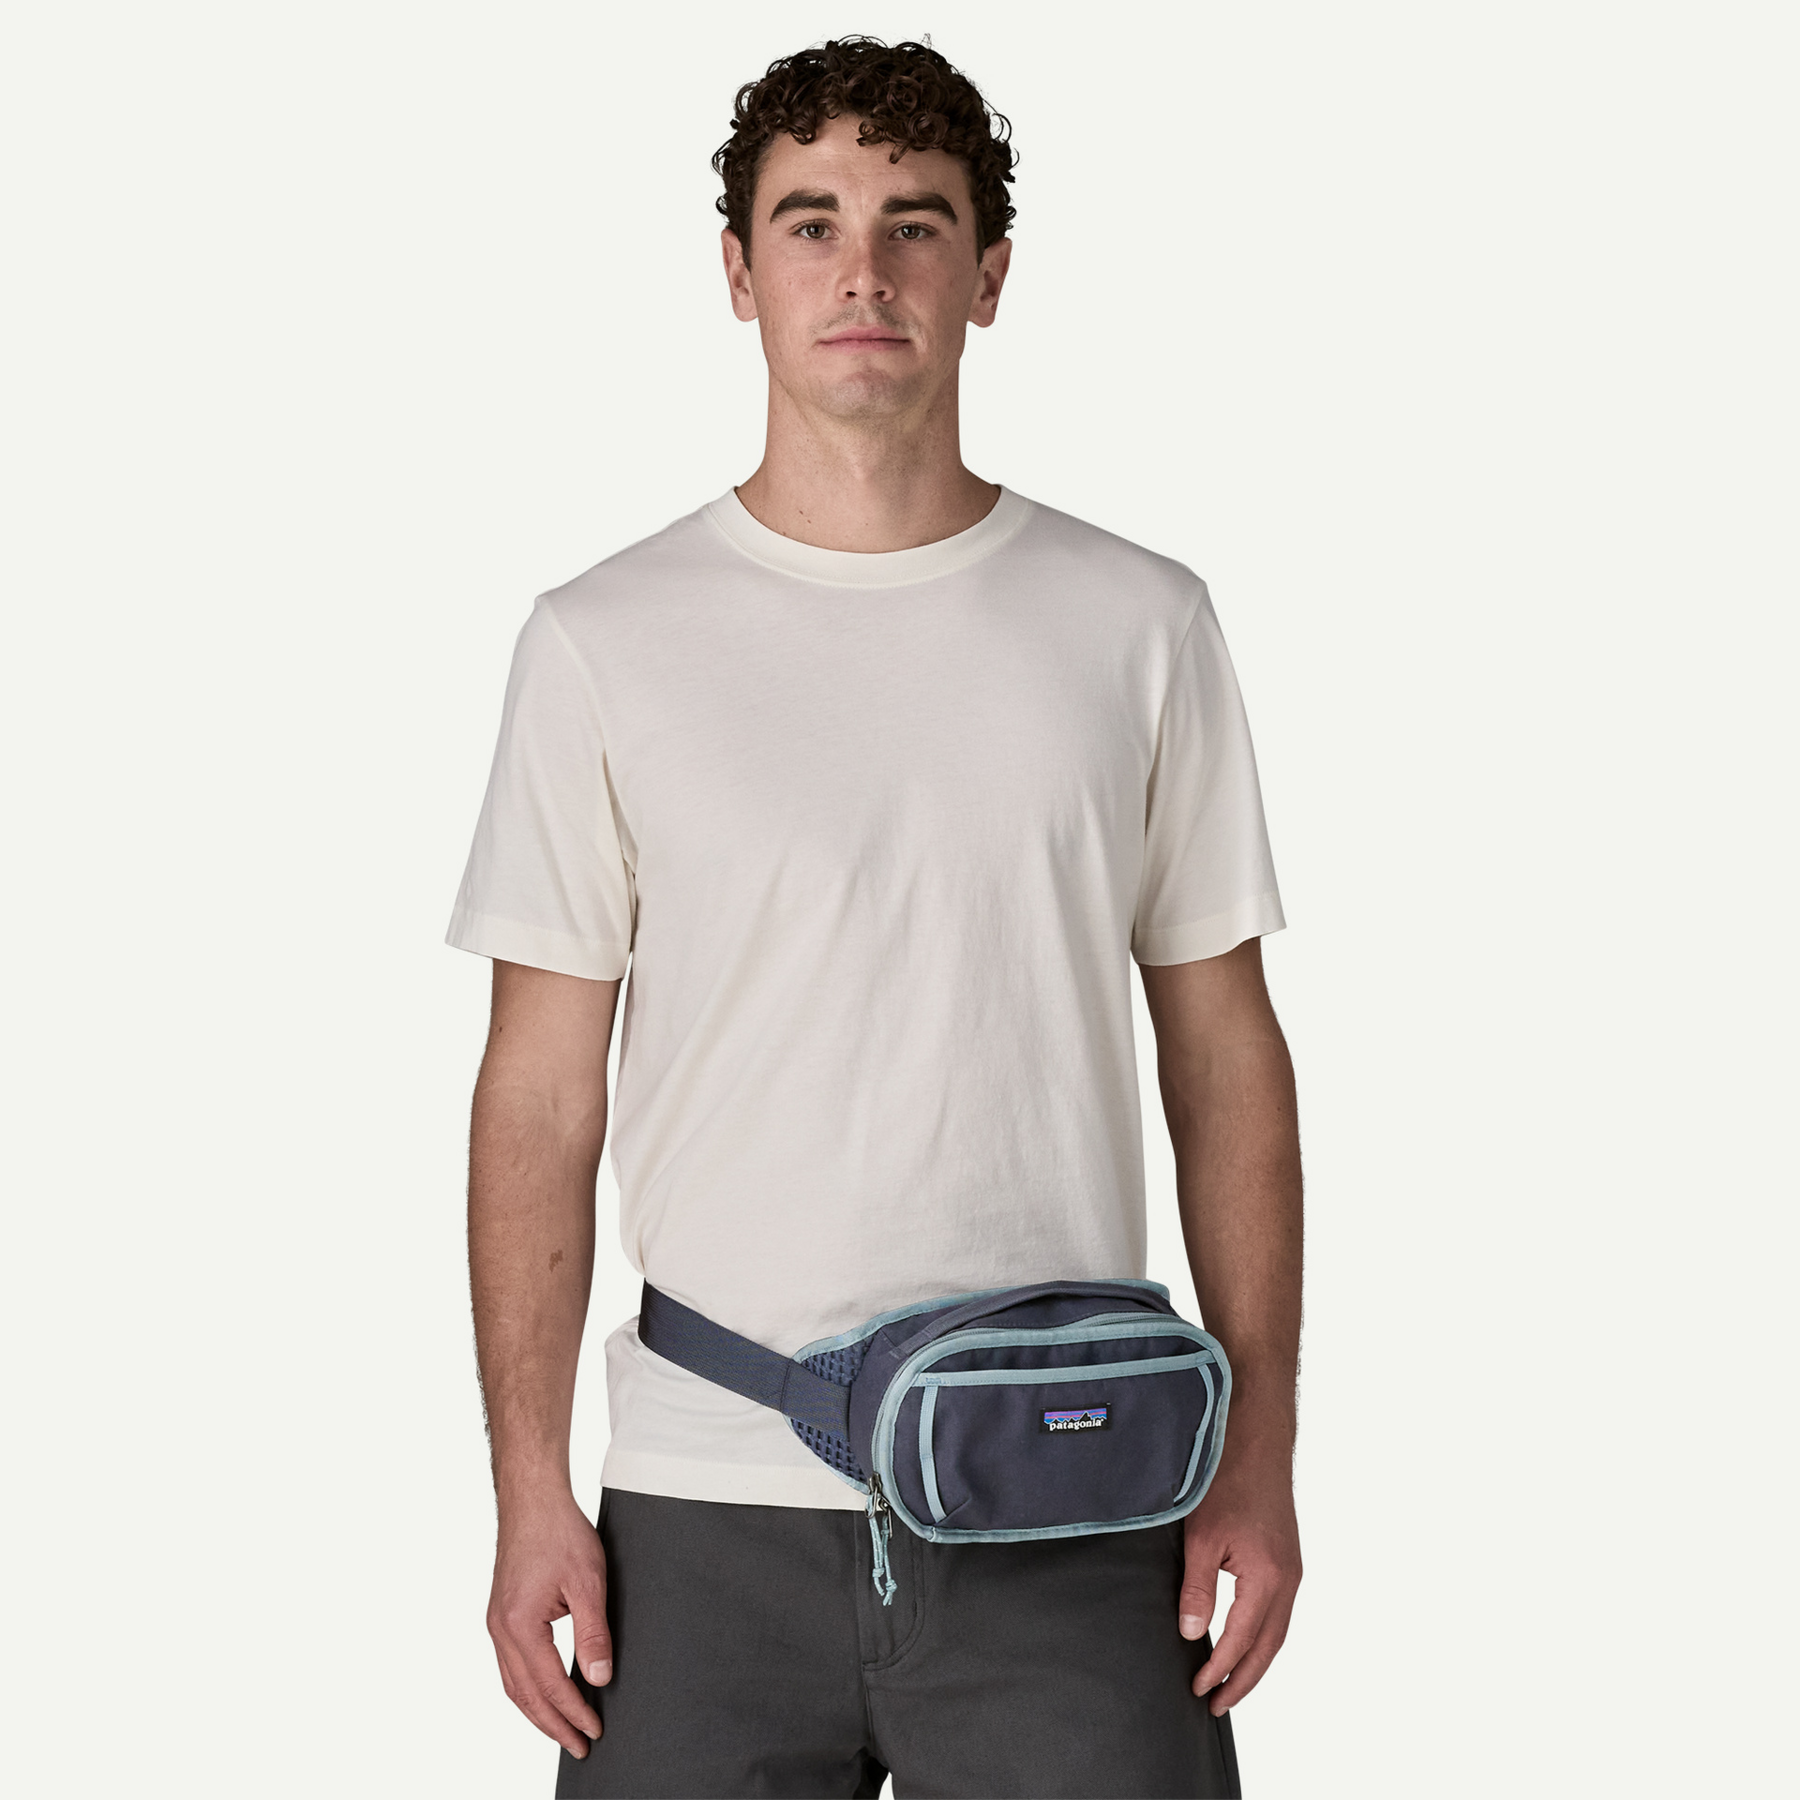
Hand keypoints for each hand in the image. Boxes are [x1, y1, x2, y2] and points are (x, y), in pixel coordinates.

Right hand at [487, 1489, 613, 1757]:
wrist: (532, 1500)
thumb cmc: (559, 1532)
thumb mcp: (588, 1581)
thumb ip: (593, 1633)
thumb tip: (599, 1678)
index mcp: (519, 1625)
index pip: (549, 1685)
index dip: (573, 1713)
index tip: (594, 1732)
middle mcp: (500, 1630)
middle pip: (525, 1695)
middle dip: (553, 1725)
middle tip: (580, 1746)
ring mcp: (496, 1623)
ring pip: (514, 1684)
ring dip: (538, 1711)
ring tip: (563, 1729)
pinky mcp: (500, 1614)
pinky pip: (510, 1666)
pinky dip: (527, 1688)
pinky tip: (543, 1693)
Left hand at [1178, 1449, 1301, 1715]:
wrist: (1257, 1439)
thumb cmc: (1228, 1479)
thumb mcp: (1202, 1536)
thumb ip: (1198, 1589)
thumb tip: (1193, 1634)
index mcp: (1268, 1579)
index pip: (1242, 1641)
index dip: (1220, 1670)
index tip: (1198, 1690)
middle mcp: (1288, 1580)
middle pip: (1269, 1647)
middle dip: (1243, 1679)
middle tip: (1217, 1704)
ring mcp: (1292, 1569)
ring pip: (1277, 1631)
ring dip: (1255, 1660)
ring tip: (1228, 1682)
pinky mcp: (1287, 1557)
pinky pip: (1278, 1610)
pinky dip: (1262, 1634)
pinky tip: (1244, 1638)